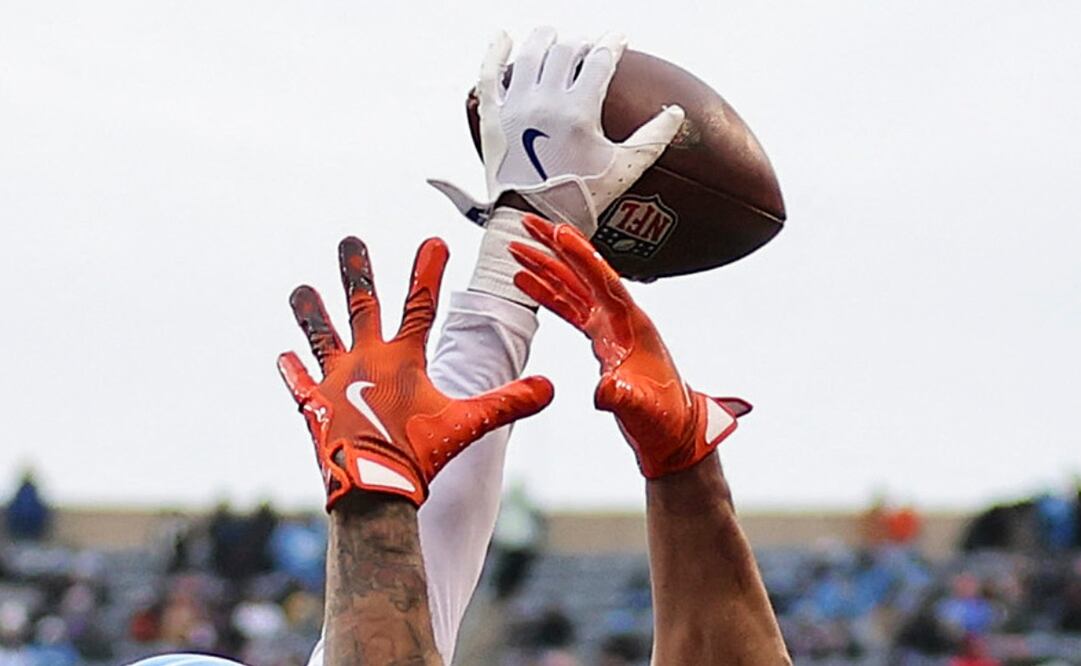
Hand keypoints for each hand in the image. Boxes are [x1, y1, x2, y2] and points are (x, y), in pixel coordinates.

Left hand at [278, 236, 553, 508]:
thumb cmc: (419, 456)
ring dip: (312, 312)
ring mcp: (336, 382)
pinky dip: (294, 370)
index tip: (433, 241)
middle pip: (361, 306)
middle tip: (349, 241)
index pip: (420, 304)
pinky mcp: (315, 407)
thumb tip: (550, 387)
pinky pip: (301, 383)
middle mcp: (365, 360)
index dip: (428, 271)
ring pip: (320, 336)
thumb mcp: (468, 424)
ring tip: (301, 289)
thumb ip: (508, 402)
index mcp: (402, 359)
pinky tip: (285, 356)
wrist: (371, 491)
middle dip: (357, 271)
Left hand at [430, 26, 684, 235]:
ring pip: (530, 53)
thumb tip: (676, 113)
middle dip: (581, 43)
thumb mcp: (625, 170)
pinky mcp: (492, 117)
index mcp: (579, 111)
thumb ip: (653, 138)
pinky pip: (489, 75)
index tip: (619, 39)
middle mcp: (545, 101)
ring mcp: (515, 107)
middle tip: (588, 48)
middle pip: (566, 50)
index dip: (613, 43)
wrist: (534, 223)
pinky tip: (503, 38)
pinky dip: (495, 52)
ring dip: (544, 38)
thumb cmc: (581, 200)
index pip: (600, 59)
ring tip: (551, 36)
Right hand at [508, 216, 749, 477]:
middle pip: (583, 272)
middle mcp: (621, 318)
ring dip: (545, 266)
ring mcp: (610, 327)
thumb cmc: (665, 416)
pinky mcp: (601, 339)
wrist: (673, 432)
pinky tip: (526, 284)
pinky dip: (547, 294)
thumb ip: (622, 397)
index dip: (580, 254)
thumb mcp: (642, 407)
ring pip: (572, 286)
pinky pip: (568, 308)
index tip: (558, 231)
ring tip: (518, 249)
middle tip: (528, 223)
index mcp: (633, 323)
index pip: (602, 278)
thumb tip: (604, 391)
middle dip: (555, 246)